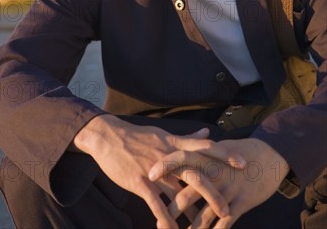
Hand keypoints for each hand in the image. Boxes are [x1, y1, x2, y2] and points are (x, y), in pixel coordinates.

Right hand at [73, 115, 245, 227]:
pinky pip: (156, 204)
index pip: (205, 148)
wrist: (108, 136)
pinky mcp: (140, 182)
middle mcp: (169, 156)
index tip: (243, 163)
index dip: (225, 155)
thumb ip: (187, 137)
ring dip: (192, 214)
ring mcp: (155, 170)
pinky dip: (166, 219)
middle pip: (196, 175)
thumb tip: (207, 132)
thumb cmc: (137, 136)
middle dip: (213, 194)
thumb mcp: (164, 133)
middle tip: (228, 210)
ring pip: (178, 194)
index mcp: (175, 143)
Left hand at [149, 137, 289, 227]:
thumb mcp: (218, 149)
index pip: (180, 158)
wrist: (271, 154)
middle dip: (172, 209)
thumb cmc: (240, 152)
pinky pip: (225, 223)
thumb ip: (197, 151)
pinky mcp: (242, 202)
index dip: (165, 166)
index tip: (149, 176)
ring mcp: (229, 188)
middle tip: (159, 221)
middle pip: (188, 192)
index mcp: (207, 157)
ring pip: (205, 214)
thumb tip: (175, 151)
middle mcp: (215, 172)